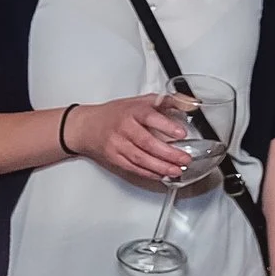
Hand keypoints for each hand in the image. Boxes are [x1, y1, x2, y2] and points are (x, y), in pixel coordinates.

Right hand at [65, 93, 197, 182]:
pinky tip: (160, 174)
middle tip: (185, 159)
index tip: (182, 134)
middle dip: (168, 153)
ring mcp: (117, 145)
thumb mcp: (139, 101)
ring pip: (140, 158)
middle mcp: (124, 128)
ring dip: (160, 167)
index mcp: (133, 112)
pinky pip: (132, 167)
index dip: (167, 126)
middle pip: (147, 143)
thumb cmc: (115, 113)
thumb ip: (164, 102)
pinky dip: (148, 173)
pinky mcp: (114, 158)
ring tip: (176, 171)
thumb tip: (188, 103)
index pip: (150, 118)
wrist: (86, 126)